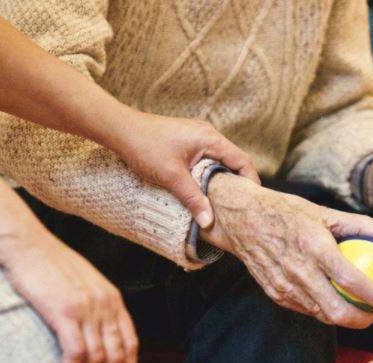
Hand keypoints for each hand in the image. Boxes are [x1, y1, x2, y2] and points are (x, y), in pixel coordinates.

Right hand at [0, 231, 137, 362]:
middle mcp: (104, 304)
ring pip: (97, 357)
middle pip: (116, 354)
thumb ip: (95, 305)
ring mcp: (86, 308)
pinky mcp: (64, 312)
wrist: (26, 245)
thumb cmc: (49, 264)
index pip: (130, 341)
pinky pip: (76, 352)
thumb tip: (95, 332)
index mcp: (112, 298)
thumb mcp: (84, 283)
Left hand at [109, 112, 259, 227]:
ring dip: (222, 179)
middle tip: (239, 206)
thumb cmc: (145, 147)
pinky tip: (203, 189)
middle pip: (233, 161)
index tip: (252, 202)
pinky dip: (209, 173)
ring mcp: (197, 136)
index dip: (251, 182)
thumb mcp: (172, 177)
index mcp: (210, 139)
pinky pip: (206, 158)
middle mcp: (208, 134)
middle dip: (238, 183)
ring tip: (223, 201)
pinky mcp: (186, 141)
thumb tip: (209, 222)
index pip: (242, 161)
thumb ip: (193, 199)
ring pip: (219, 160)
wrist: (120, 130)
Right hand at [200, 173, 372, 328]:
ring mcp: (284, 286)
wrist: (242, 219)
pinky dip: (324, 309)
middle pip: (337, 311)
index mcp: (314, 247)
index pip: (352, 280)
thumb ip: (363, 226)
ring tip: (361, 309)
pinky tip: (335, 301)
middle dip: (364, 320)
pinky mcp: (275, 294)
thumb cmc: (288, 212)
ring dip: (345, 318)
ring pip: (322, 315)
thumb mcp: (326, 212)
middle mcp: (299, 271)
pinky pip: (306, 309)